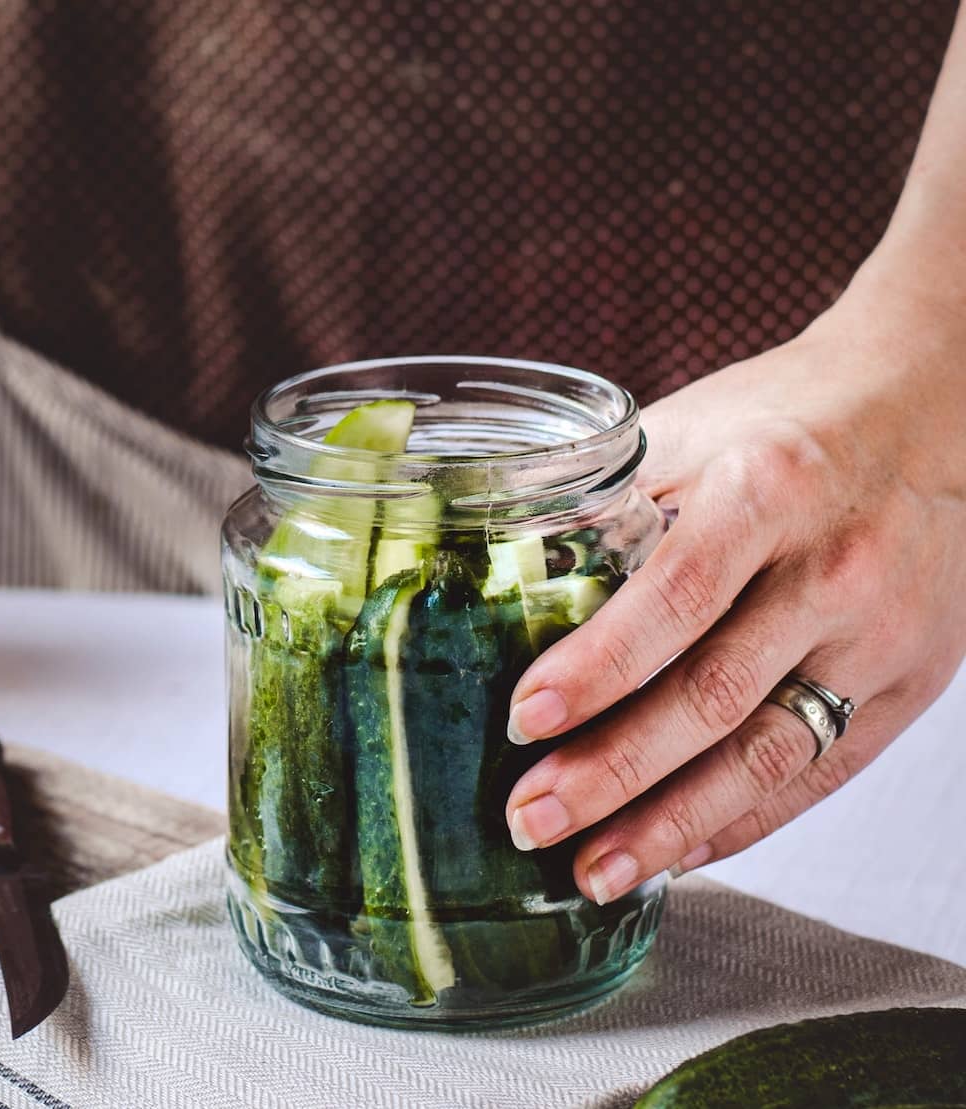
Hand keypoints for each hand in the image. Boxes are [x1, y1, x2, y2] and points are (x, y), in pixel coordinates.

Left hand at [502, 271, 965, 904]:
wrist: (927, 411)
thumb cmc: (780, 422)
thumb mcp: (687, 431)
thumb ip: (604, 504)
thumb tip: (500, 583)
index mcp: (767, 490)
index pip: (673, 597)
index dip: (596, 668)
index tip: (524, 720)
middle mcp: (834, 569)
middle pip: (714, 696)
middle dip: (613, 771)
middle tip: (529, 820)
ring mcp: (881, 637)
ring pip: (767, 756)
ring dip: (671, 826)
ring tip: (592, 871)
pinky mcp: (910, 685)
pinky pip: (818, 774)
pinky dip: (742, 823)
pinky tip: (675, 854)